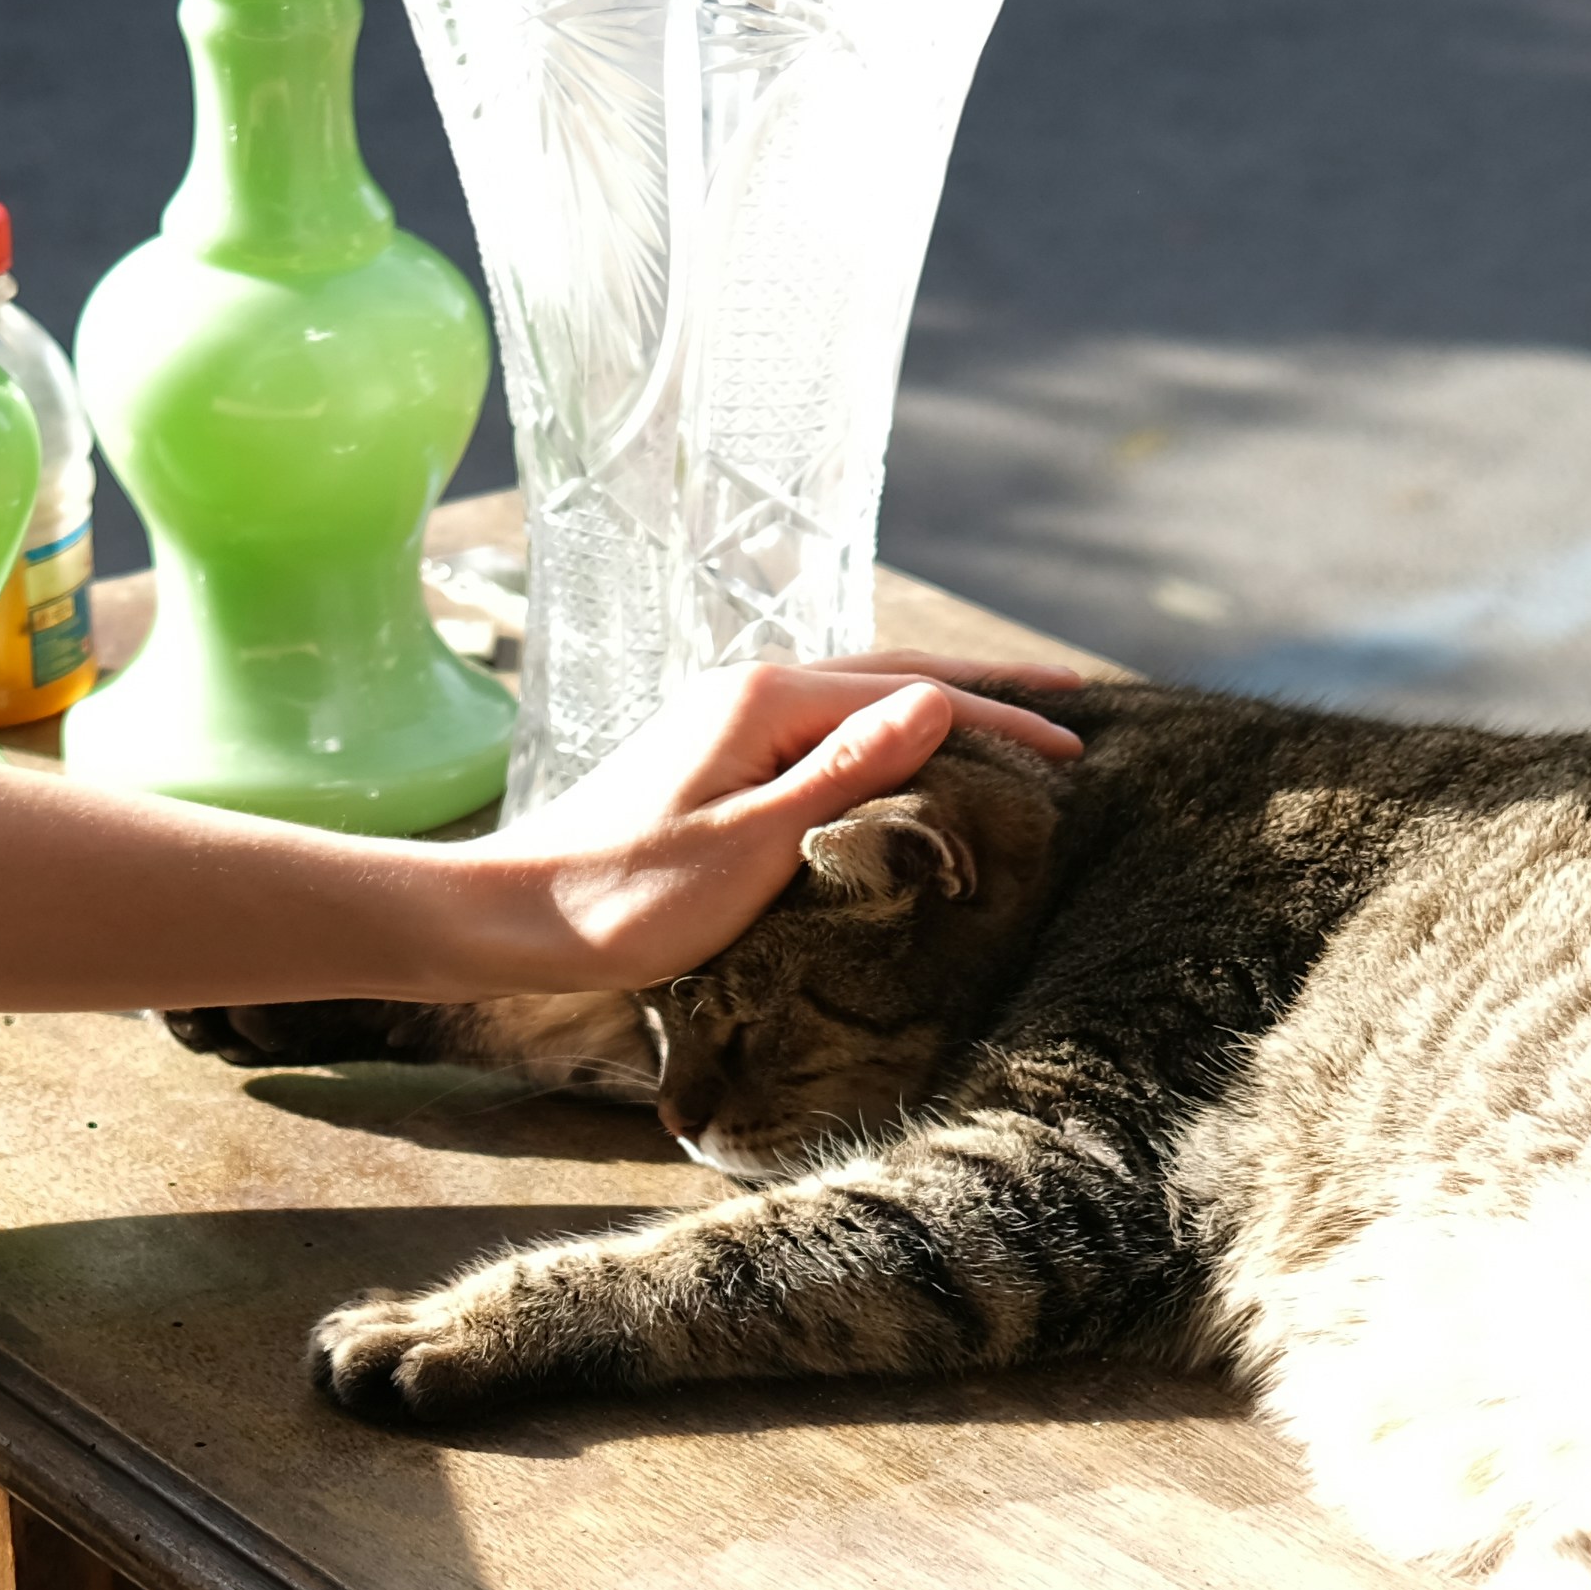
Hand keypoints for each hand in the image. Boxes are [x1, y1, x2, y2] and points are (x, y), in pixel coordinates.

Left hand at [493, 653, 1084, 987]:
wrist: (511, 916)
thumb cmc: (625, 899)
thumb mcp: (752, 844)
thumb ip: (848, 771)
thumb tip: (937, 702)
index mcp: (766, 701)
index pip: (913, 697)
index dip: (1001, 719)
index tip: (1078, 747)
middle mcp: (748, 691)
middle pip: (891, 673)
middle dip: (984, 685)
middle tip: (1071, 696)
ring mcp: (725, 720)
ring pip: (857, 696)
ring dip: (936, 702)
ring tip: (1005, 713)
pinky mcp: (711, 757)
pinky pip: (823, 727)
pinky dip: (883, 730)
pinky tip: (898, 751)